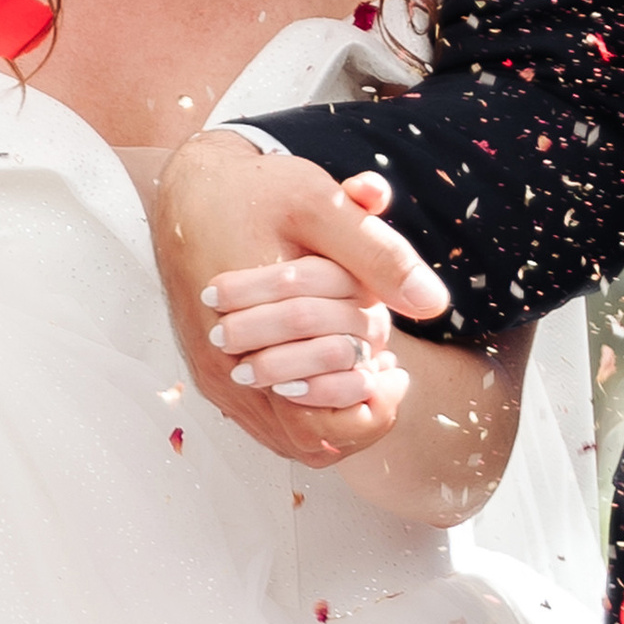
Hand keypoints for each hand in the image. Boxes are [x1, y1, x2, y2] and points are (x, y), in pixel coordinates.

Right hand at [154, 133, 445, 466]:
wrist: (190, 186)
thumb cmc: (254, 192)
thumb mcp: (321, 206)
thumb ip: (377, 253)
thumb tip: (433, 303)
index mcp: (246, 338)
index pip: (315, 421)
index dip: (368, 409)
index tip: (396, 366)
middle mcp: (224, 370)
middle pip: (305, 437)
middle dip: (357, 406)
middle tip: (389, 363)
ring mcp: (218, 375)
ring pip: (288, 433)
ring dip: (333, 406)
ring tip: (368, 361)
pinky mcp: (218, 369)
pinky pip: (270, 414)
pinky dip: (309, 398)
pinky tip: (339, 357)